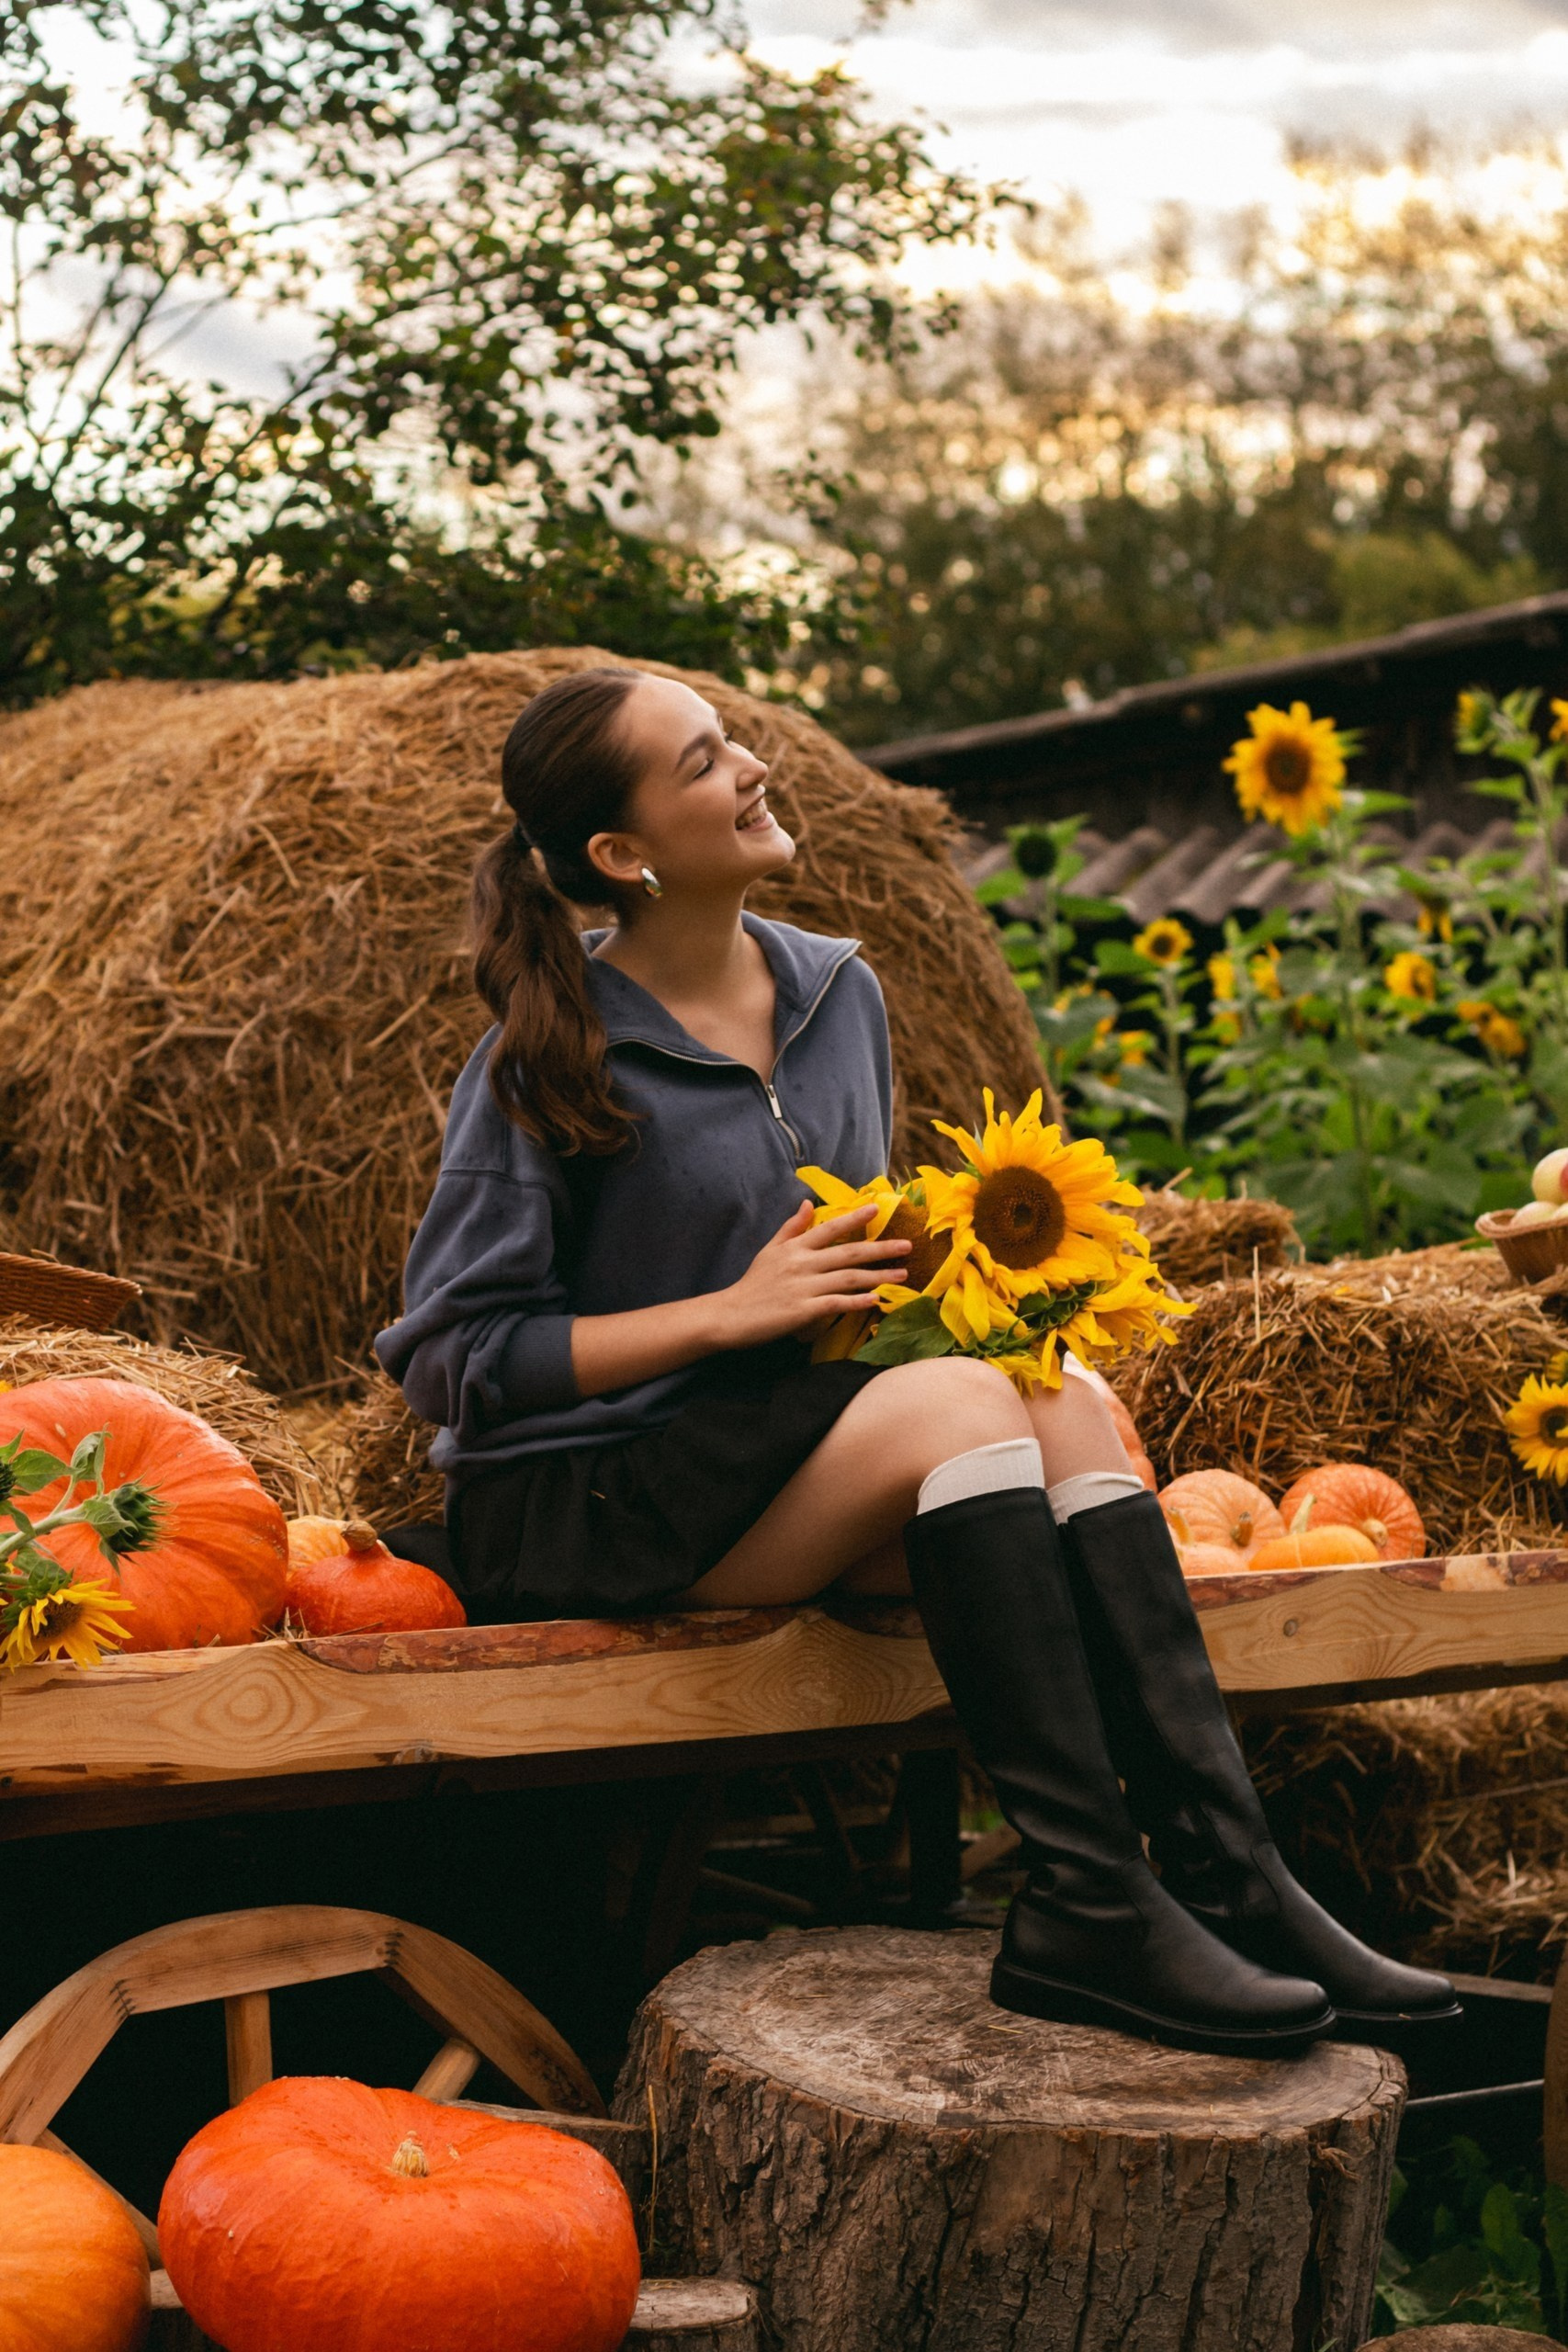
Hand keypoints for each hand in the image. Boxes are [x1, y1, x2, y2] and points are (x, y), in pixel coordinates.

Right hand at [714, 1201, 910, 1348]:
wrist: (729, 1315)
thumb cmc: (752, 1284)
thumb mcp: (770, 1250)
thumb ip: (792, 1227)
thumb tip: (809, 1203)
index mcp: (795, 1247)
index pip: (830, 1228)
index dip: (854, 1218)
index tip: (877, 1209)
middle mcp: (801, 1263)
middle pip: (848, 1253)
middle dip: (881, 1248)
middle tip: (907, 1246)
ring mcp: (803, 1287)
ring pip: (848, 1278)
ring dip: (878, 1276)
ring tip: (902, 1275)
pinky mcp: (802, 1311)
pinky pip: (836, 1304)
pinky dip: (857, 1301)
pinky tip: (876, 1300)